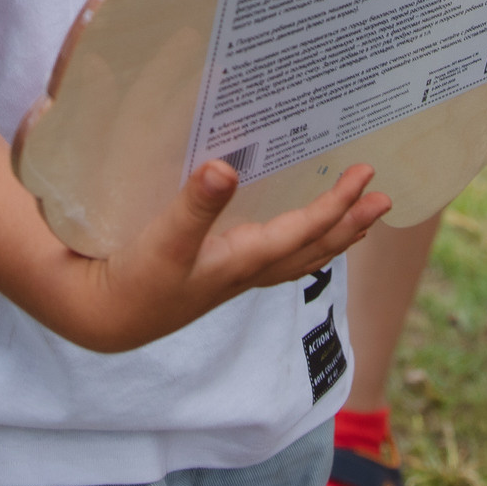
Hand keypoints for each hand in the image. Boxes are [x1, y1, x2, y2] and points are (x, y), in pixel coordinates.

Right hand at [68, 161, 389, 352]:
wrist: (102, 317)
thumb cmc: (133, 280)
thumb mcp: (163, 239)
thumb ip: (194, 204)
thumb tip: (226, 167)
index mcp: (243, 259)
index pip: (304, 230)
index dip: (337, 204)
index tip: (366, 177)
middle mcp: (247, 271)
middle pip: (314, 249)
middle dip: (351, 224)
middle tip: (384, 199)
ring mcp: (234, 277)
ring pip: (299, 259)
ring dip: (332, 239)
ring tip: (359, 223)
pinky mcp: (217, 275)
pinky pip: (275, 261)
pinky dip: (300, 246)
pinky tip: (297, 239)